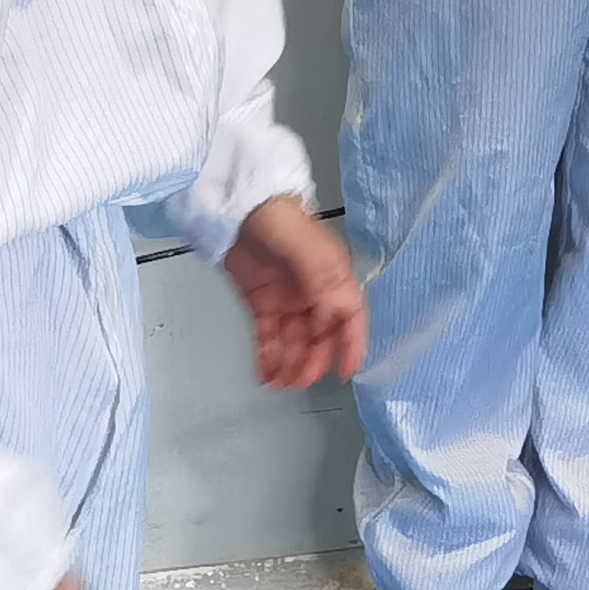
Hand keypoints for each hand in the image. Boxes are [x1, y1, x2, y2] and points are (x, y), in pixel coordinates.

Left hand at [220, 194, 366, 388]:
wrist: (236, 207)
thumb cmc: (274, 215)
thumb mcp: (301, 243)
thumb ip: (320, 274)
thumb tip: (333, 308)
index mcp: (332, 275)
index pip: (350, 316)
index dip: (352, 344)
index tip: (346, 369)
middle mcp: (314, 291)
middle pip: (322, 334)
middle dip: (314, 360)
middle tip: (301, 380)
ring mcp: (288, 299)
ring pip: (296, 341)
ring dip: (292, 364)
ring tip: (281, 382)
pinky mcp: (263, 304)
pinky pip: (270, 336)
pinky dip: (270, 357)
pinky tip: (266, 373)